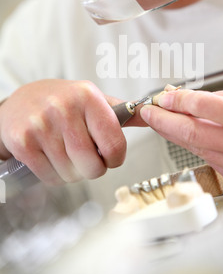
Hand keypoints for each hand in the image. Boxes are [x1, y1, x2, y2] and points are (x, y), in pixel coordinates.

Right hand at [0, 80, 129, 184]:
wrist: (20, 101)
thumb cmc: (62, 102)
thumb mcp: (92, 99)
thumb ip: (122, 112)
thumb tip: (152, 115)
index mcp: (88, 96)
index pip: (114, 144)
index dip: (116, 159)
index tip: (110, 157)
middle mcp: (64, 108)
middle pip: (92, 165)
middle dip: (94, 169)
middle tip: (87, 158)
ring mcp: (41, 125)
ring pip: (71, 173)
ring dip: (73, 172)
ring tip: (68, 154)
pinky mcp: (23, 142)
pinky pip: (49, 176)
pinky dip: (55, 176)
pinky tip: (52, 158)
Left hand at [140, 87, 222, 191]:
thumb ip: (220, 97)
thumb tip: (186, 97)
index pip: (203, 106)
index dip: (178, 100)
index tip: (163, 97)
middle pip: (191, 131)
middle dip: (162, 120)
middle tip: (148, 111)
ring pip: (195, 147)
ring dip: (174, 133)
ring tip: (163, 119)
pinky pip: (207, 160)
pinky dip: (195, 146)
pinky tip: (189, 135)